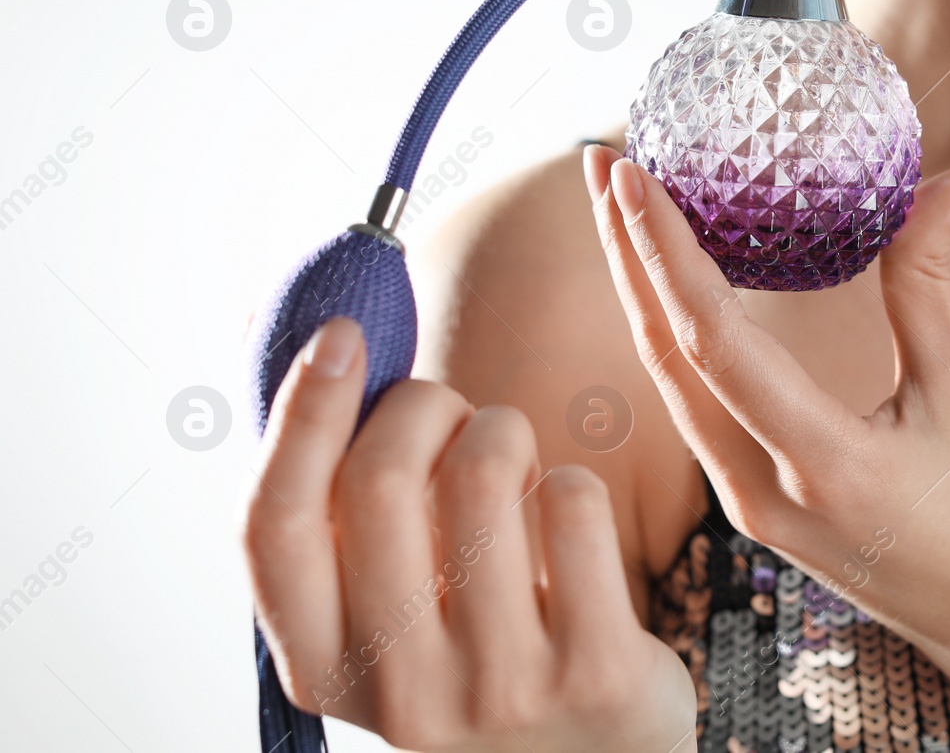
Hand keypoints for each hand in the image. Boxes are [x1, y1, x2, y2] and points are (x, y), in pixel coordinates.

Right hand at [242, 317, 695, 752]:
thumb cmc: (478, 658)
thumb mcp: (388, 618)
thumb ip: (347, 526)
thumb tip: (331, 362)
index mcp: (324, 671)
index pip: (274, 526)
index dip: (301, 415)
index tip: (342, 336)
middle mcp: (400, 691)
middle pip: (379, 481)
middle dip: (423, 406)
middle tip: (456, 413)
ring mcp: (499, 689)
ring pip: (483, 475)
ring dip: (502, 430)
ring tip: (514, 457)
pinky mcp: (596, 672)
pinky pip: (575, 503)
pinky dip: (572, 477)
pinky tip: (567, 513)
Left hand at [584, 146, 949, 653]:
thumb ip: (932, 283)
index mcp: (826, 466)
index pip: (716, 343)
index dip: (667, 251)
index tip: (632, 173)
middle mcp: (763, 497)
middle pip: (666, 358)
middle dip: (626, 254)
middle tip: (601, 162)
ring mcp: (746, 513)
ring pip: (669, 388)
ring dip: (640, 293)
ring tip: (623, 210)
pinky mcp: (749, 514)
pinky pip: (692, 412)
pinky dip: (672, 340)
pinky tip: (669, 290)